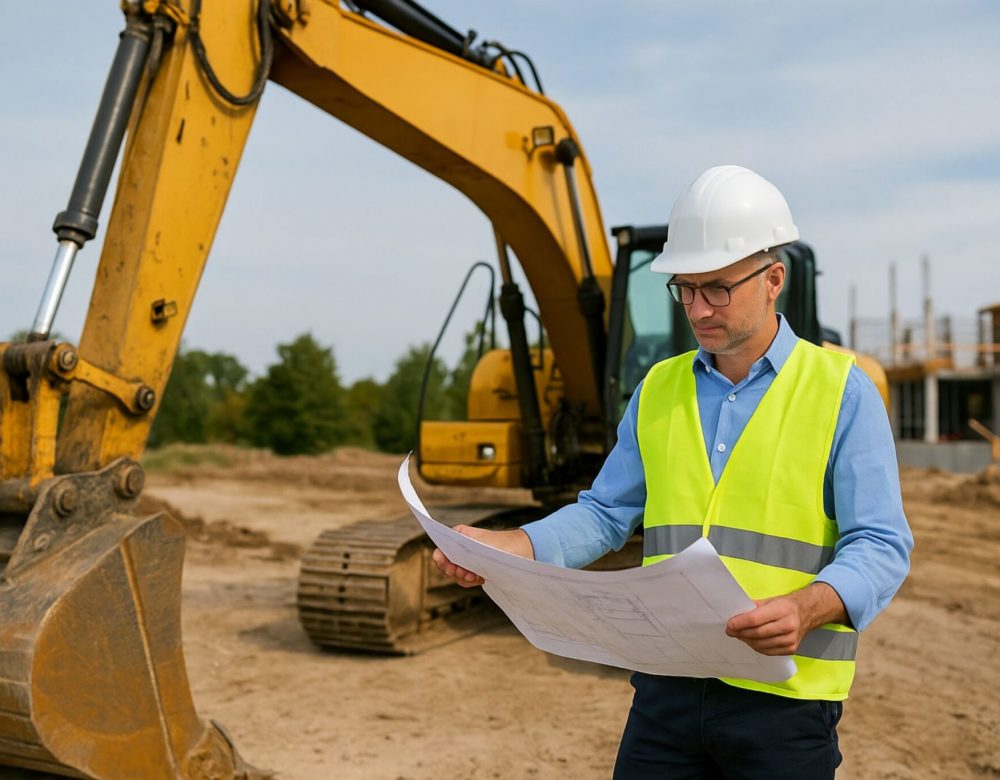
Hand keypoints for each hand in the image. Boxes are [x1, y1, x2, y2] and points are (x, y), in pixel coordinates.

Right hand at [431, 525, 533, 587]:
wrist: (523, 551)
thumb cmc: (503, 544)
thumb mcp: (479, 546)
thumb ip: (459, 550)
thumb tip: (439, 555)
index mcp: (458, 535)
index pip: (440, 550)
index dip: (443, 562)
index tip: (454, 568)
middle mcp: (460, 546)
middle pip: (445, 565)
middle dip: (456, 572)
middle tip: (469, 574)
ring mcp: (466, 558)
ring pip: (455, 574)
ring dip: (464, 578)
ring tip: (477, 577)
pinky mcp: (474, 568)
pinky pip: (464, 579)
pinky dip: (470, 581)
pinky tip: (481, 579)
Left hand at [725, 583, 847, 655]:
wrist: (807, 613)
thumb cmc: (785, 605)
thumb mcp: (769, 600)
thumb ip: (753, 607)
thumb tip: (735, 615)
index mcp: (782, 609)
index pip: (756, 619)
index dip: (740, 623)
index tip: (729, 624)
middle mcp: (789, 625)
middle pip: (757, 633)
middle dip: (740, 632)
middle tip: (730, 631)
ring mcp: (791, 640)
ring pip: (761, 644)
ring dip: (747, 640)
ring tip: (739, 635)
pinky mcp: (791, 649)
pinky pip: (768, 651)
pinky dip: (756, 646)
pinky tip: (751, 640)